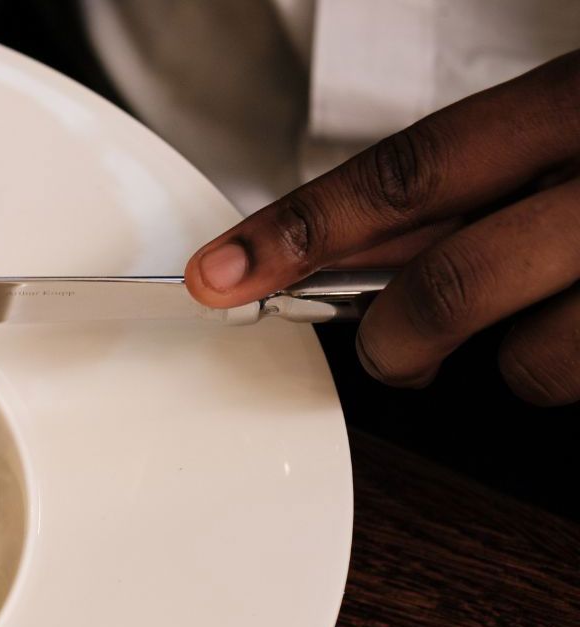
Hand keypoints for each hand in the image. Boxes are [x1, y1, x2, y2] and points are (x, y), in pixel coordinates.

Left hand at [184, 51, 579, 405]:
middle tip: (389, 347)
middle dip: (393, 338)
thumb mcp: (561, 129)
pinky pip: (576, 381)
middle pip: (450, 286)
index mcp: (567, 108)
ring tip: (528, 323)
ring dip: (501, 362)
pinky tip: (577, 327)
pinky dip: (562, 371)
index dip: (300, 231)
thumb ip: (460, 186)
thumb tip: (324, 251)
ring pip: (526, 360)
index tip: (219, 273)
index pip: (404, 172)